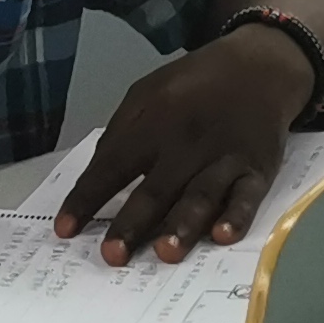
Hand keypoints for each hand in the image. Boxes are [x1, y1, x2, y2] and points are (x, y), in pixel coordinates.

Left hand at [58, 23, 313, 262]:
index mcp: (154, 122)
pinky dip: (236, 215)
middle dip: (133, 223)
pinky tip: (224, 235)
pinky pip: (247, 195)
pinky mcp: (257, 169)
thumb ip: (121, 131)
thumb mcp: (148, 92)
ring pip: (200, 196)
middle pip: (156, 188)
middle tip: (111, 256)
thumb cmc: (194, 85)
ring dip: (182, 225)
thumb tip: (97, 175)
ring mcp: (224, 157)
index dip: (87, 198)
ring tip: (165, 253)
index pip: (113, 165)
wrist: (259, 66)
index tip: (64, 230)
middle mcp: (187, 142)